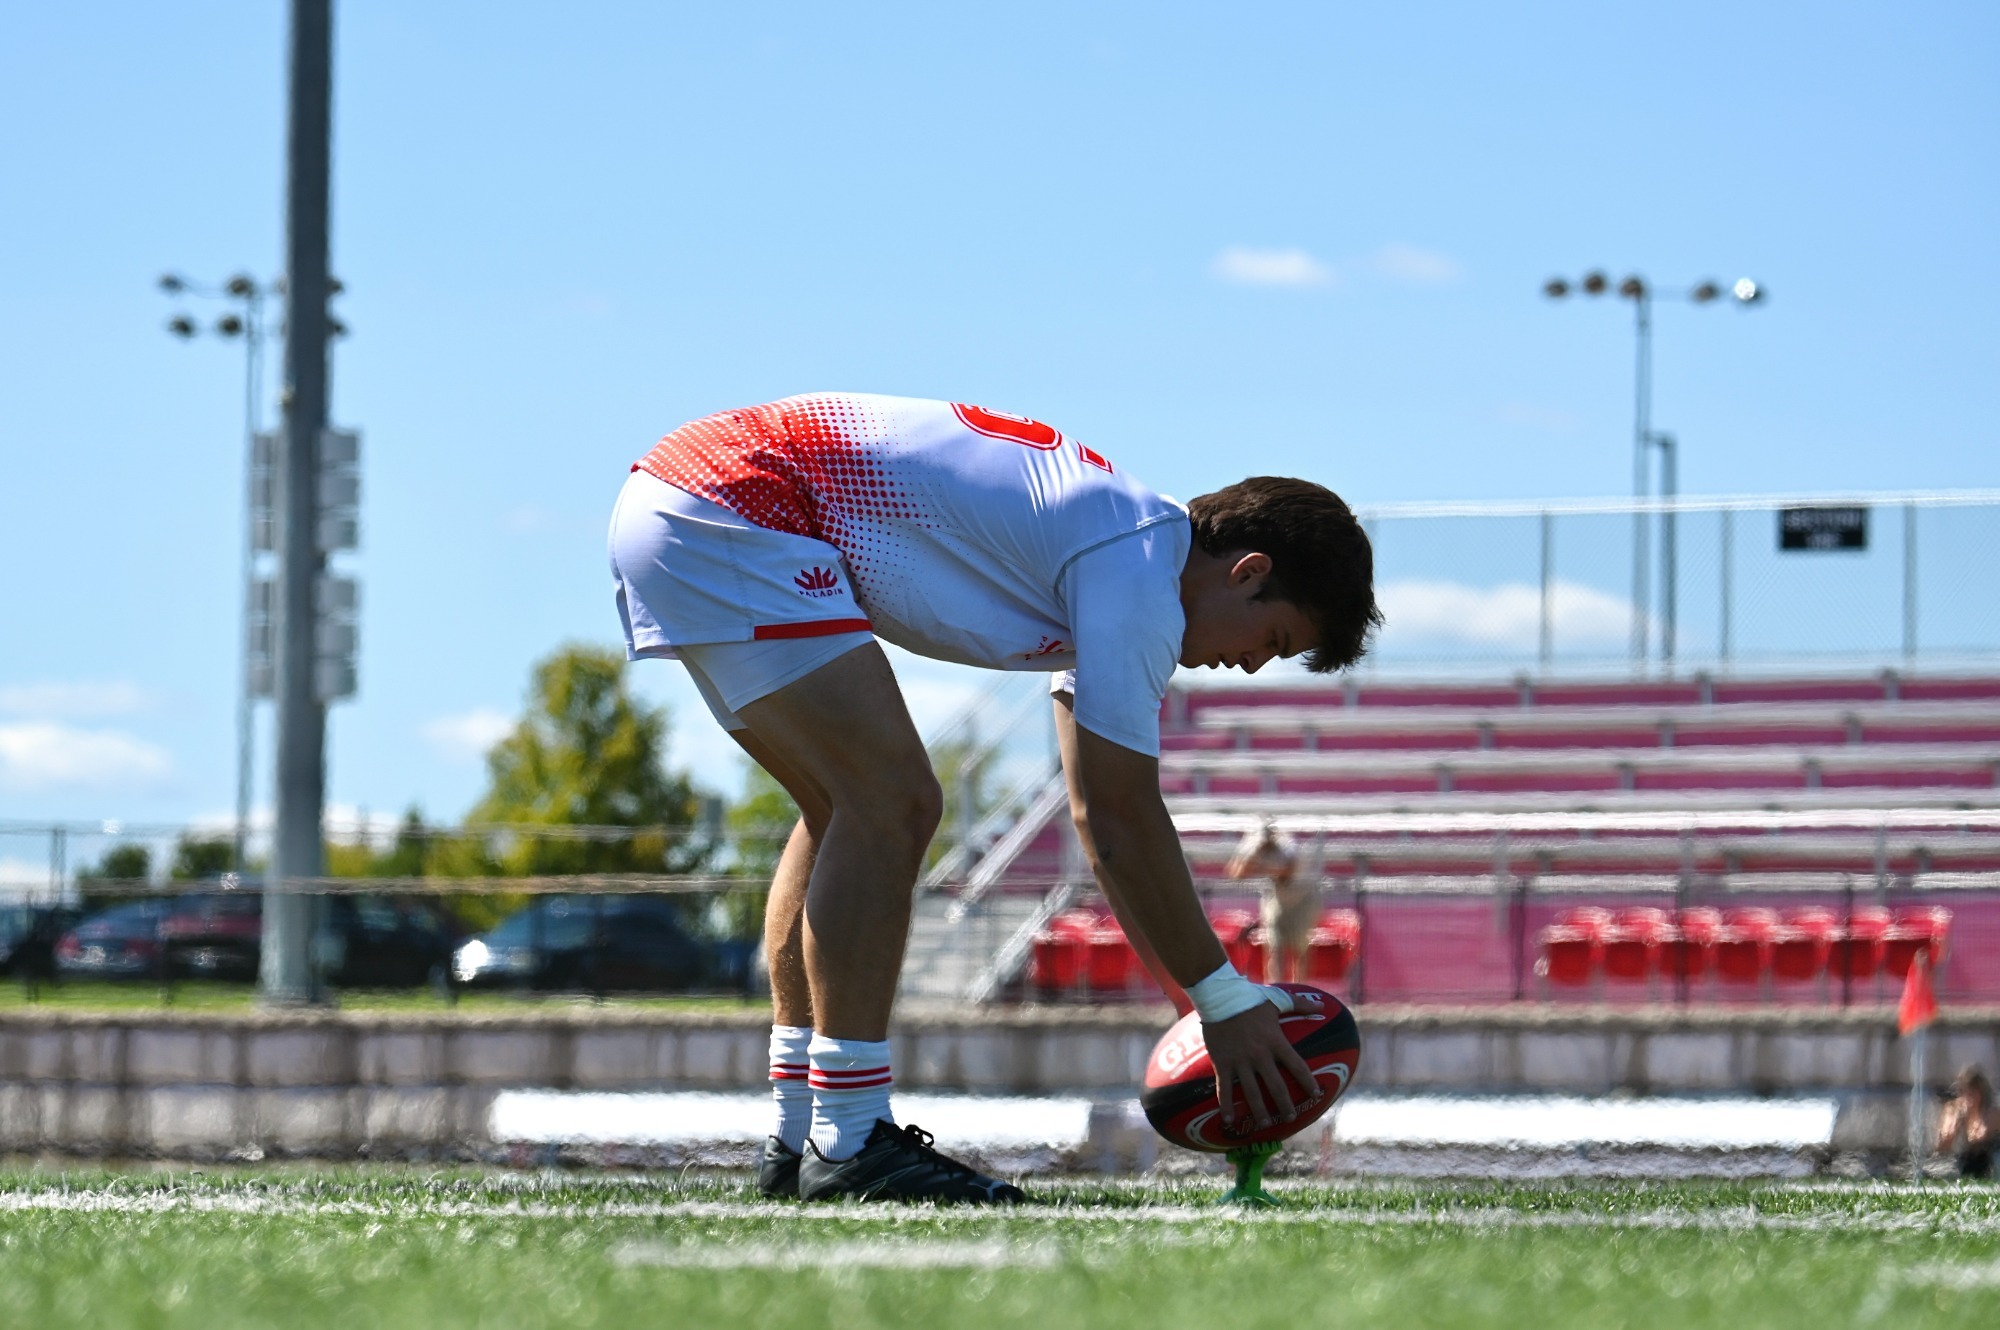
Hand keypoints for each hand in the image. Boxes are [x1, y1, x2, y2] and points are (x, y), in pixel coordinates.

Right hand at [1202, 1001, 1314, 1131]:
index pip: (1297, 1066)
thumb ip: (1301, 1004)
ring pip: (1252, 1092)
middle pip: (1276, 1086)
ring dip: (1259, 1111)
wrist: (1219, 997)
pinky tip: (1230, 1120)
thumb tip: (1322, 1007)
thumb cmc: (1250, 998)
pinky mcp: (1222, 1063)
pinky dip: (1226, 1105)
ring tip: (1265, 1125)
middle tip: (1289, 1118)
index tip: (1316, 1095)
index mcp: (1276, 1041)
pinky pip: (1224, 1088)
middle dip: (1285, 1105)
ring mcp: (1240, 1061)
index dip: (1308, 1082)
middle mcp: (1260, 1055)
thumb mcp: (1277, 999)